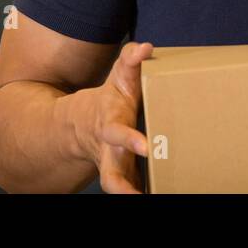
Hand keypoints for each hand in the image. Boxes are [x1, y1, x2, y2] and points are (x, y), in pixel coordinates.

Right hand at [72, 40, 153, 193]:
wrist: (84, 124)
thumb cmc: (113, 97)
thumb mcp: (119, 76)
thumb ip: (130, 59)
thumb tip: (146, 48)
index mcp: (111, 124)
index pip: (116, 131)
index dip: (129, 140)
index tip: (145, 147)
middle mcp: (110, 150)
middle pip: (111, 172)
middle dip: (122, 183)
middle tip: (138, 189)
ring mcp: (115, 166)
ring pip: (115, 186)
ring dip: (127, 193)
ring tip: (143, 200)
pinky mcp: (125, 176)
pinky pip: (129, 188)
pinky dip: (139, 192)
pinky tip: (163, 192)